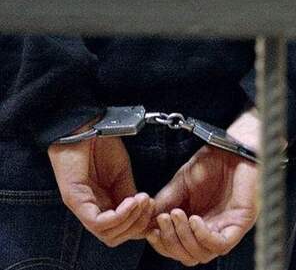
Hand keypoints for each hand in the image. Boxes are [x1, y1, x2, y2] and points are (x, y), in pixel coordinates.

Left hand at [48, 127, 153, 247]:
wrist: (86, 124)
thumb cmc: (101, 143)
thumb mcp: (122, 172)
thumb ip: (129, 193)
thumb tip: (144, 211)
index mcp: (102, 203)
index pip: (120, 229)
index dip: (140, 224)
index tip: (154, 207)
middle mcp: (90, 209)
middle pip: (113, 237)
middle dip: (137, 225)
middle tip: (150, 205)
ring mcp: (81, 206)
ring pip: (106, 234)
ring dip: (131, 220)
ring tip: (142, 201)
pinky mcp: (75, 200)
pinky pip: (97, 221)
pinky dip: (119, 215)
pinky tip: (131, 201)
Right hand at [146, 111, 259, 265]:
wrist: (233, 145)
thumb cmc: (212, 160)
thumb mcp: (180, 183)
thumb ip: (164, 203)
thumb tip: (145, 225)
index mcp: (197, 222)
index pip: (177, 248)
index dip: (162, 244)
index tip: (149, 230)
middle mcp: (212, 228)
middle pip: (187, 256)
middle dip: (170, 241)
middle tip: (163, 219)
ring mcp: (227, 227)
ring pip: (202, 254)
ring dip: (184, 238)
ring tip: (176, 215)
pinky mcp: (241, 222)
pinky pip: (221, 244)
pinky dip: (203, 236)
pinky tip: (194, 219)